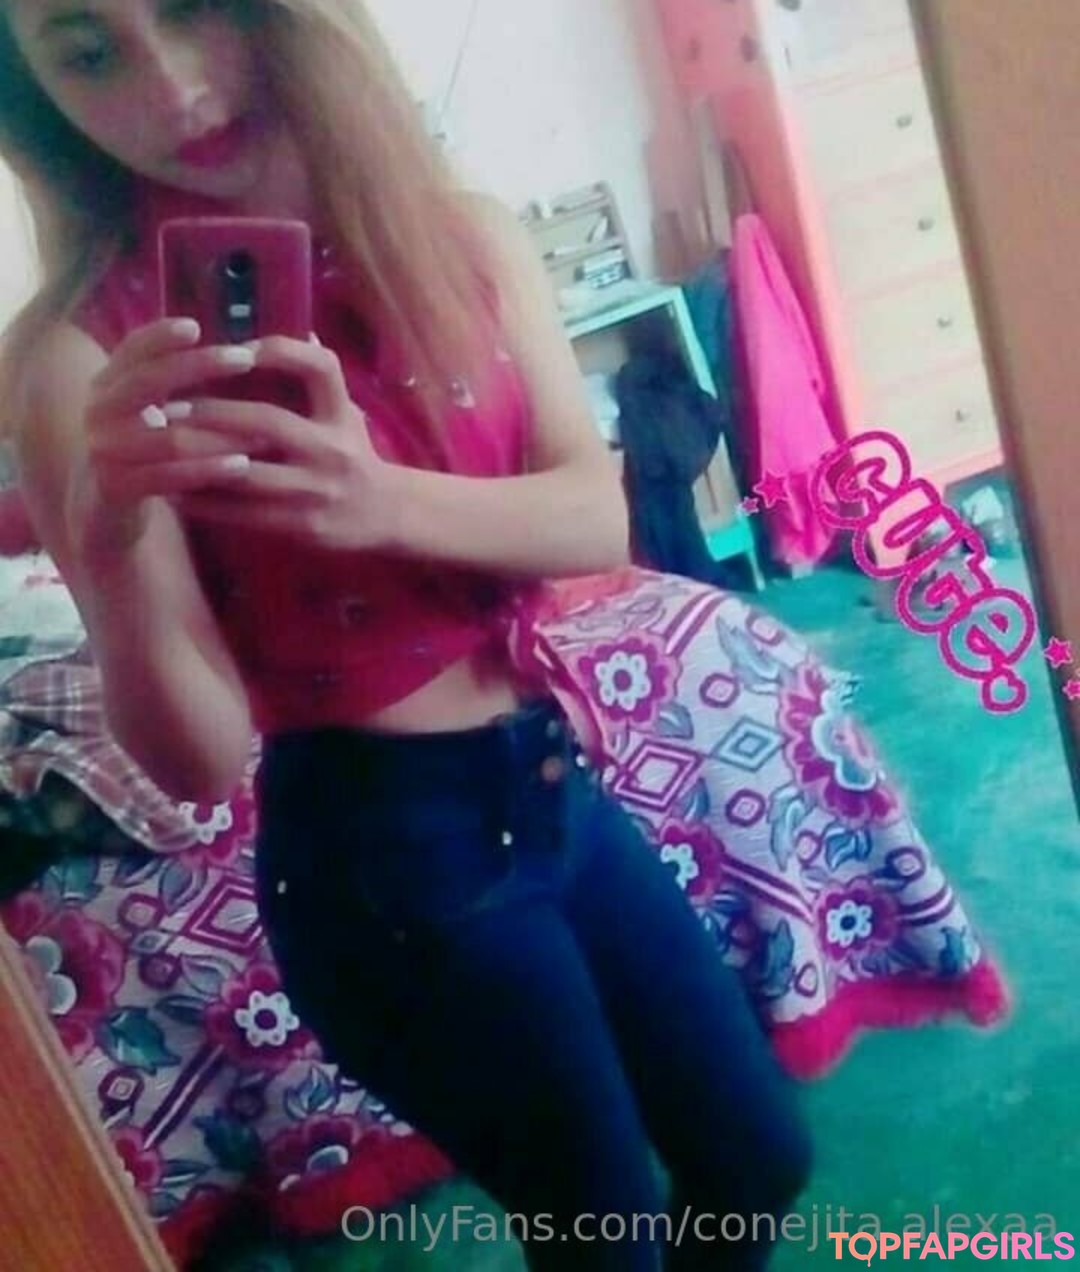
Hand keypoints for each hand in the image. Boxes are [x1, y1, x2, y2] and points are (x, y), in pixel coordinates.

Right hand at [77, 317, 264, 557]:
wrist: (101, 514)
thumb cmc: (141, 454)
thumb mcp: (146, 412)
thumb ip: (172, 382)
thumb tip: (236, 349)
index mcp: (107, 386)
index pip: (132, 350)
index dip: (161, 336)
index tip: (197, 326)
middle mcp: (99, 413)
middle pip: (150, 380)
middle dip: (200, 365)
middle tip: (246, 358)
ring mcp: (105, 451)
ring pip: (170, 436)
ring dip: (221, 432)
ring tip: (264, 429)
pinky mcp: (116, 488)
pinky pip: (169, 476)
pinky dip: (208, 470)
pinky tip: (242, 465)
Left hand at [169, 336, 399, 551]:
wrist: (387, 515)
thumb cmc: (355, 457)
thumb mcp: (348, 414)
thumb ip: (321, 382)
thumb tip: (303, 334)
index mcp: (341, 416)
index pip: (320, 369)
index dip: (279, 352)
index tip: (238, 349)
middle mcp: (331, 449)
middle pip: (267, 422)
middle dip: (213, 412)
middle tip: (166, 406)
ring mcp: (316, 490)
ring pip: (248, 473)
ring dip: (199, 461)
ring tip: (159, 450)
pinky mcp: (302, 526)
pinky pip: (245, 515)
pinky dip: (207, 504)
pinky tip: (176, 493)